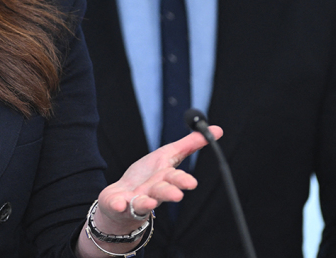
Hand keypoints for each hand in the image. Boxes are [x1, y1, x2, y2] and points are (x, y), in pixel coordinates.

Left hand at [93, 127, 222, 234]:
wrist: (122, 200)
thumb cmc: (147, 177)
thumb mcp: (167, 155)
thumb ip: (189, 145)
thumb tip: (217, 130)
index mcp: (164, 178)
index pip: (175, 178)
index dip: (182, 180)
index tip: (191, 183)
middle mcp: (152, 192)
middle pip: (161, 191)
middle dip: (169, 192)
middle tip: (177, 194)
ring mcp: (135, 200)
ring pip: (143, 202)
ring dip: (147, 202)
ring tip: (150, 202)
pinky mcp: (118, 204)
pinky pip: (118, 205)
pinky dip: (118, 205)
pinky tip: (118, 204)